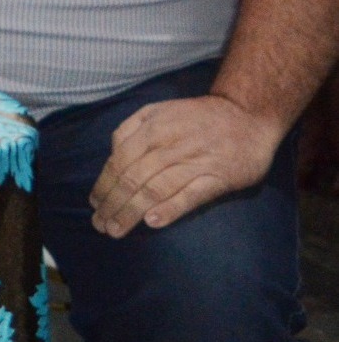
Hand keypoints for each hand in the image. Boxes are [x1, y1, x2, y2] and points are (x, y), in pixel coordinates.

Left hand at [88, 94, 281, 236]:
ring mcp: (194, 161)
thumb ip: (131, 129)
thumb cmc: (196, 117)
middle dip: (112, 204)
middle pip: (133, 178)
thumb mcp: (158, 111)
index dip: (104, 184)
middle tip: (100, 224)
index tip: (94, 203)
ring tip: (116, 229)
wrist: (247, 115)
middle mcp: (170, 144)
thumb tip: (113, 154)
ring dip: (131, 212)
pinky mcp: (218, 177)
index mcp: (152, 128)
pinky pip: (190, 195)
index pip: (119, 161)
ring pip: (155, 189)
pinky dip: (170, 209)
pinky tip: (152, 222)